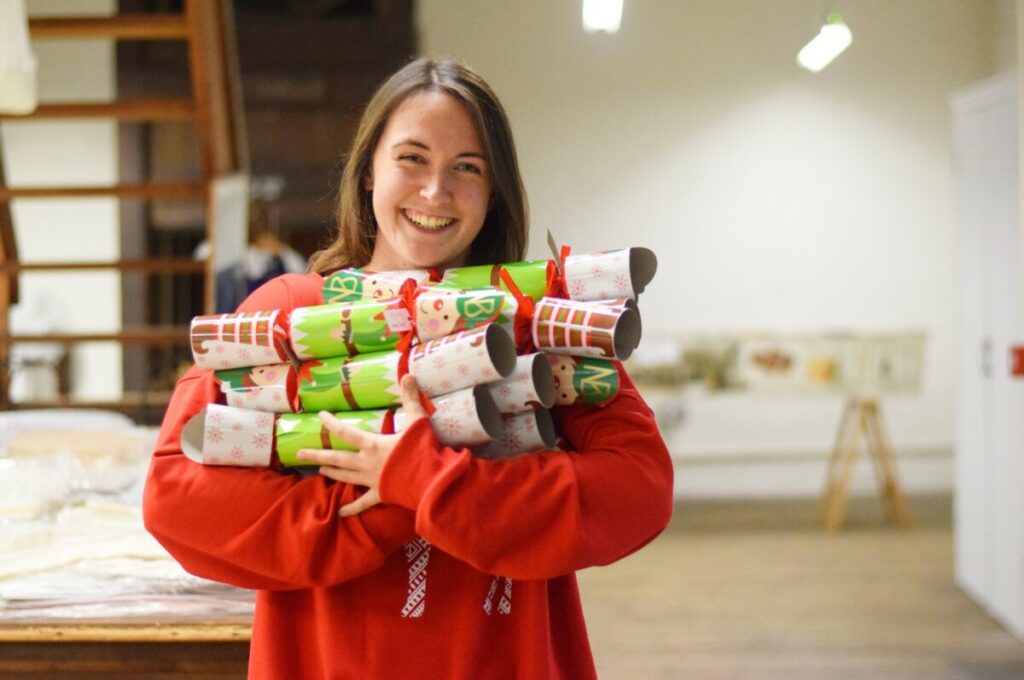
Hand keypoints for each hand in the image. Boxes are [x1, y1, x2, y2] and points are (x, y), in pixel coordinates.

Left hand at [297, 374, 427, 516]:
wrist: (429, 480)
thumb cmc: (421, 450)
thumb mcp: (417, 420)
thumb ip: (410, 397)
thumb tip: (407, 373)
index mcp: (372, 444)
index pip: (345, 432)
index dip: (331, 423)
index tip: (320, 416)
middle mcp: (366, 462)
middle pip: (337, 458)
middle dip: (318, 454)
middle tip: (300, 453)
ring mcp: (371, 480)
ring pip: (346, 477)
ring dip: (332, 473)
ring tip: (320, 470)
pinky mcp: (380, 494)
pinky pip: (362, 502)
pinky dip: (352, 508)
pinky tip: (341, 513)